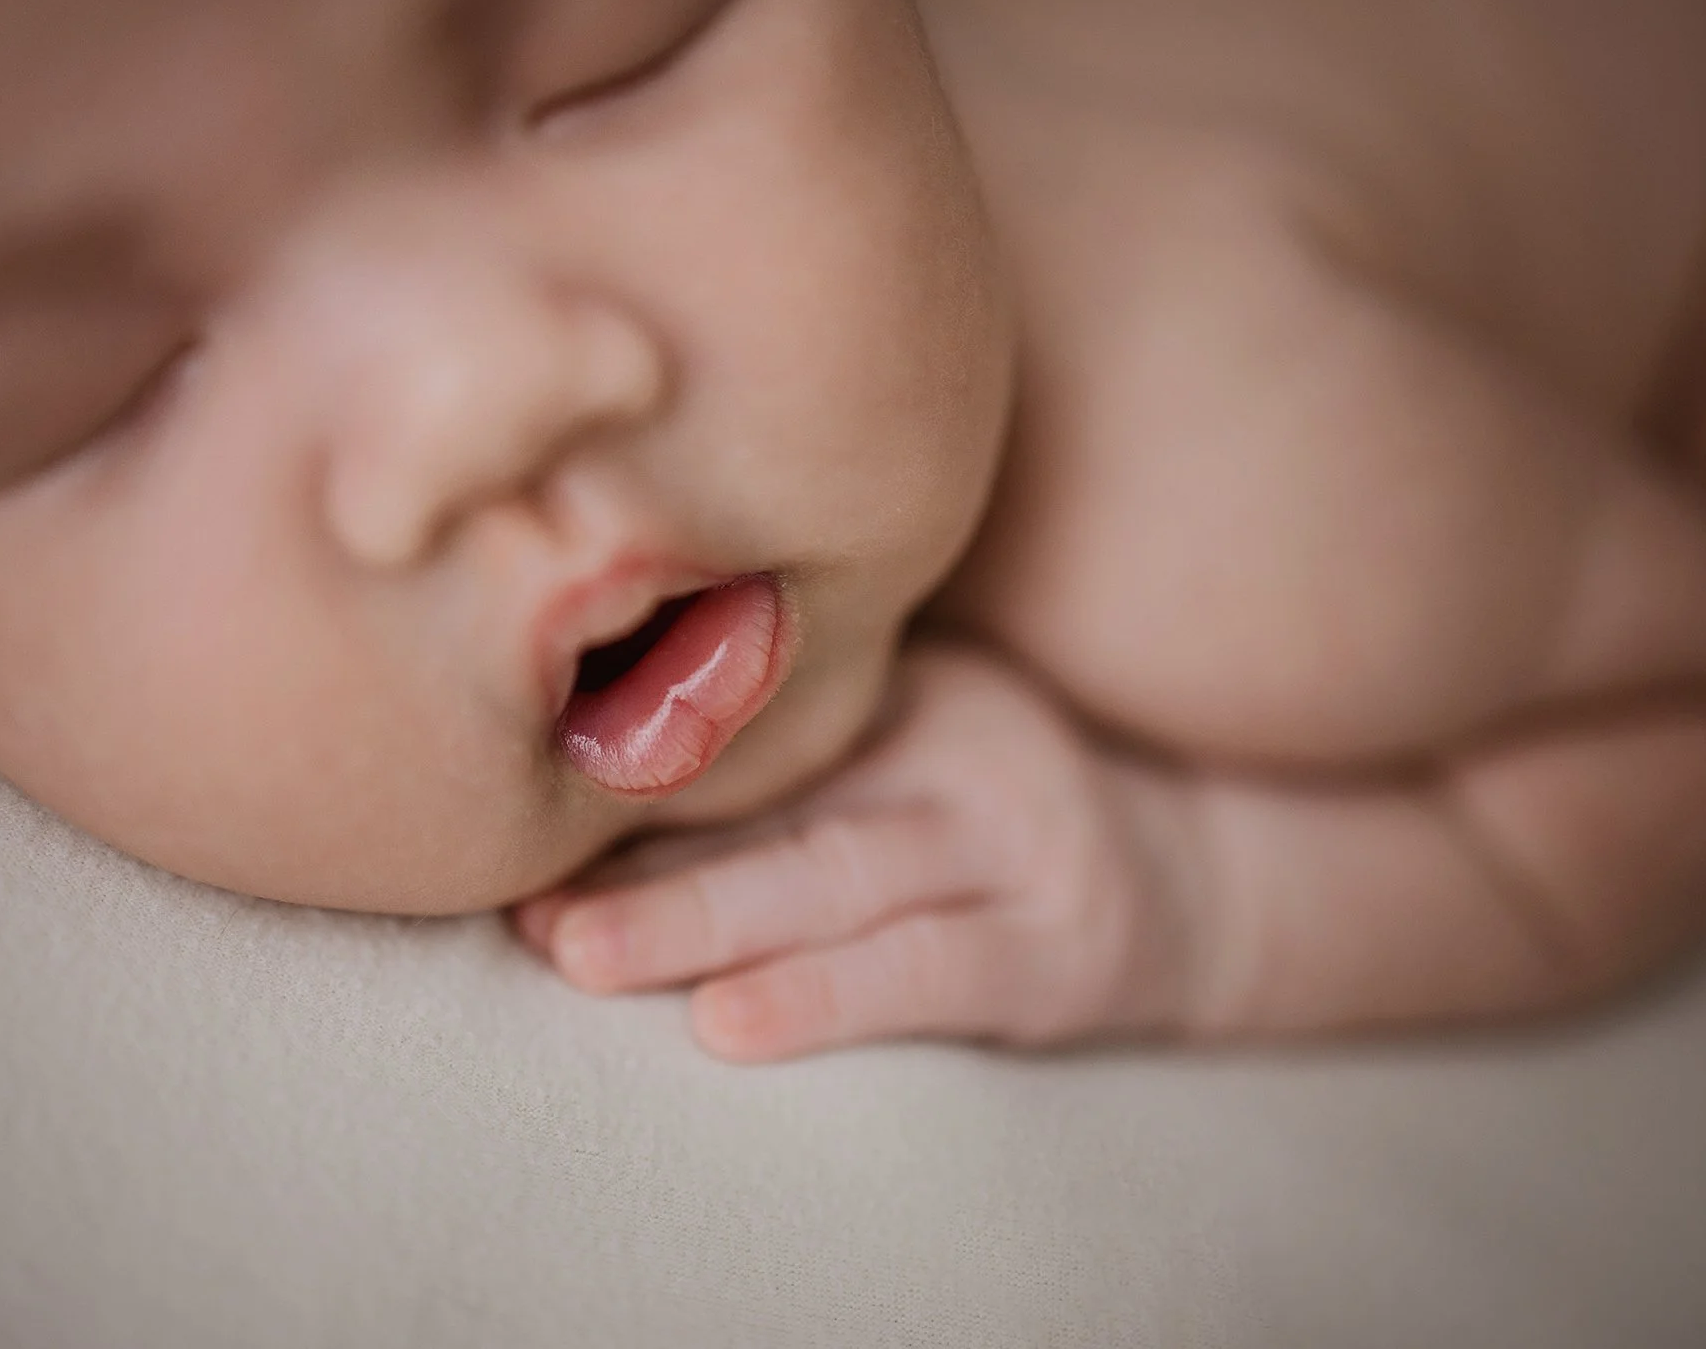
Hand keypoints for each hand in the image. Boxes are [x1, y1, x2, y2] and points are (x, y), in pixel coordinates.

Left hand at [514, 642, 1187, 1061]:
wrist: (1196, 873)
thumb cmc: (1001, 812)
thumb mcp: (917, 734)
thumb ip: (796, 742)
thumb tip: (586, 776)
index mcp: (910, 684)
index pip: (754, 729)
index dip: (628, 780)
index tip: (509, 811)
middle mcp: (962, 746)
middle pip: (781, 800)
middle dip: (642, 854)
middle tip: (522, 899)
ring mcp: (1018, 844)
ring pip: (836, 882)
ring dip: (699, 923)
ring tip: (581, 957)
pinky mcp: (1056, 953)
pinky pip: (926, 973)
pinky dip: (823, 997)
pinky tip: (730, 1023)